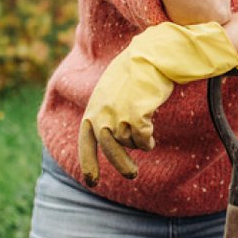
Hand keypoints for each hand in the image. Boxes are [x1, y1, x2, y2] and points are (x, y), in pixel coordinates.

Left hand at [78, 20, 237, 185]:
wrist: (151, 55)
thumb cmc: (135, 70)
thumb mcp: (111, 90)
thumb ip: (106, 111)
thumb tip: (111, 138)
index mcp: (93, 108)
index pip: (86, 141)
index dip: (89, 162)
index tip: (92, 182)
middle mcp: (102, 114)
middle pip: (110, 148)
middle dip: (121, 164)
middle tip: (132, 175)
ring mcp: (118, 116)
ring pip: (130, 142)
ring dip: (140, 142)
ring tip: (147, 135)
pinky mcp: (135, 117)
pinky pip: (143, 140)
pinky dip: (148, 140)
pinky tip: (152, 135)